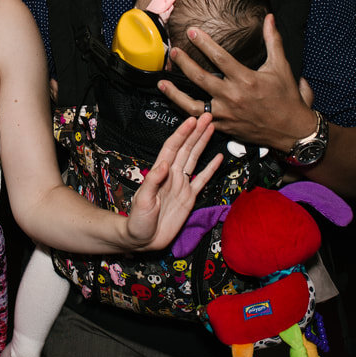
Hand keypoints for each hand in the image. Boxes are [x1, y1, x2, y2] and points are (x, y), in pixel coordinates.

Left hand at [127, 114, 222, 250]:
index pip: (173, 148)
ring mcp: (181, 185)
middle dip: (196, 132)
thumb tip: (164, 165)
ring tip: (211, 128)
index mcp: (160, 173)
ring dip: (202, 143)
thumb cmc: (137, 221)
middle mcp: (172, 176)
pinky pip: (202, 180)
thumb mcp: (142, 201)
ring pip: (195, 159)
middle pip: (186, 148)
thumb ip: (152, 182)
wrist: (142, 239)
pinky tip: (218, 158)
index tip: (192, 120)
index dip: (182, 133)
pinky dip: (211, 169)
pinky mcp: (189, 198)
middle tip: (207, 116)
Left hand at [157, 14, 316, 152]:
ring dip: (175, 93)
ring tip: (162, 81)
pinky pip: (199, 118)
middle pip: (201, 78)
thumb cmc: (287, 98)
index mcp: (246, 80)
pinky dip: (185, 111)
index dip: (204, 43)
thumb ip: (273, 41)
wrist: (291, 131)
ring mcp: (225, 114)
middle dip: (184, 63)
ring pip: (193, 103)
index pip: (220, 58)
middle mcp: (233, 97)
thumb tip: (269, 17)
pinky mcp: (223, 126)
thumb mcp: (282, 66)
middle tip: (173, 51)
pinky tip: (175, 102)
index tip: (192, 31)